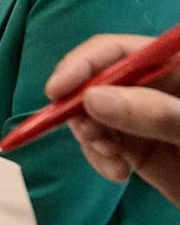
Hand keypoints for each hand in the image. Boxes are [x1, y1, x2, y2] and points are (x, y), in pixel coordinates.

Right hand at [45, 33, 179, 204]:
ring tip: (109, 161)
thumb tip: (93, 100)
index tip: (58, 91)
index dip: (84, 63)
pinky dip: (98, 157)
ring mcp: (146, 118)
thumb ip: (158, 114)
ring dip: (89, 136)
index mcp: (176, 68)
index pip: (118, 50)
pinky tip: (116, 174)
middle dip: (83, 107)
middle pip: (97, 81)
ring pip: (92, 114)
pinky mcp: (140, 149)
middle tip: (90, 137)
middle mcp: (156, 88)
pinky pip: (102, 144)